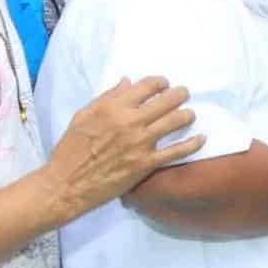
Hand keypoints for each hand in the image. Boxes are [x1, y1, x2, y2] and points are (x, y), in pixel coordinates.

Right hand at [43, 76, 204, 221]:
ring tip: (190, 114)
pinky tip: (201, 138)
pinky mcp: (146, 164)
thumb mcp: (83, 116)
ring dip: (187, 114)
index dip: (161, 82)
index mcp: (114, 107)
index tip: (164, 85)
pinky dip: (193, 143)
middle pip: (167, 100)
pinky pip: (176, 151)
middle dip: (180, 94)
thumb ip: (107, 97)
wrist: (66, 185)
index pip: (148, 85)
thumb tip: (128, 82)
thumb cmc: (70, 149)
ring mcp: (141, 143)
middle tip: (183, 94)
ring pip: (176, 121)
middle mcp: (131, 121)